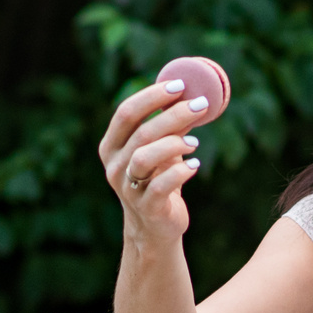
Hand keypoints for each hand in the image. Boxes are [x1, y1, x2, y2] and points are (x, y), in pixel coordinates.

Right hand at [98, 77, 208, 245]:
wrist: (155, 227)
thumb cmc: (158, 180)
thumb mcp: (161, 150)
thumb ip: (169, 125)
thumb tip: (192, 93)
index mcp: (111, 146)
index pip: (126, 113)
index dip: (153, 96)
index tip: (180, 85)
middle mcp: (114, 166)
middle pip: (141, 132)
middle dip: (173, 114)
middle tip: (201, 105)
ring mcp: (127, 188)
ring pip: (145, 157)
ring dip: (174, 144)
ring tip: (195, 143)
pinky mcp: (146, 207)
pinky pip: (161, 185)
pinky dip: (181, 171)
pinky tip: (194, 165)